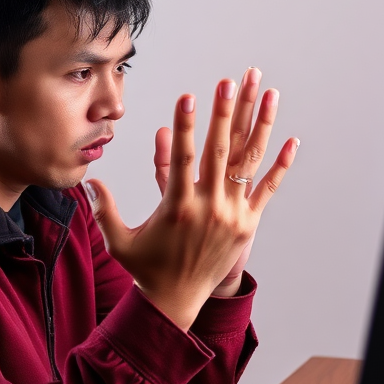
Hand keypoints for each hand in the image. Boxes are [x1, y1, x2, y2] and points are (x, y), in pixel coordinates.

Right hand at [85, 70, 297, 330]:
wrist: (177, 302)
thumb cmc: (147, 268)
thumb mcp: (119, 239)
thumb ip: (106, 208)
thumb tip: (91, 180)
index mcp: (177, 207)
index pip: (181, 157)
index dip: (184, 125)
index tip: (189, 95)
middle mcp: (208, 208)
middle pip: (219, 150)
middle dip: (225, 111)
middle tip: (230, 80)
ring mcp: (232, 215)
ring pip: (248, 163)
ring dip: (259, 125)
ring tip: (268, 94)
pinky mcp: (248, 225)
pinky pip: (268, 190)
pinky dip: (280, 166)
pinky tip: (292, 141)